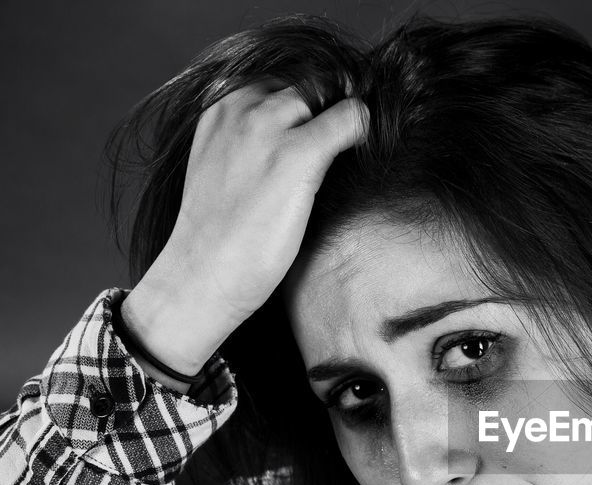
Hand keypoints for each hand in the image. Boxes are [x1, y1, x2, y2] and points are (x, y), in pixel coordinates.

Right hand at [126, 79, 368, 375]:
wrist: (202, 272)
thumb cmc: (219, 232)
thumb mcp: (225, 167)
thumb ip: (253, 140)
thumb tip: (302, 134)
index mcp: (220, 107)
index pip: (279, 79)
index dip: (307, 104)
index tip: (319, 128)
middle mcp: (242, 106)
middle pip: (306, 83)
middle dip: (326, 107)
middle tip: (339, 143)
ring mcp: (269, 126)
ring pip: (327, 94)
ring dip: (343, 120)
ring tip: (349, 153)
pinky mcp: (298, 153)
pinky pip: (351, 119)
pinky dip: (363, 131)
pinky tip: (362, 154)